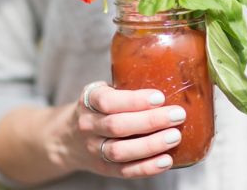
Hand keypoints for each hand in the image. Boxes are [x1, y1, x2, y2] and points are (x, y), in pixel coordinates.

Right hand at [47, 82, 185, 178]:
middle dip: (150, 121)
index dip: (134, 100)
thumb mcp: (102, 90)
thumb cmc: (98, 107)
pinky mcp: (103, 168)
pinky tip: (166, 160)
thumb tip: (167, 76)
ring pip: (120, 151)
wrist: (69, 137)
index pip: (108, 101)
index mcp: (89, 100)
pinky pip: (125, 171)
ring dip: (151, 145)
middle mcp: (88, 125)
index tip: (160, 97)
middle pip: (118, 126)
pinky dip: (147, 168)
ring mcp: (94, 149)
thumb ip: (124, 86)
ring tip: (175, 136)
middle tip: (177, 115)